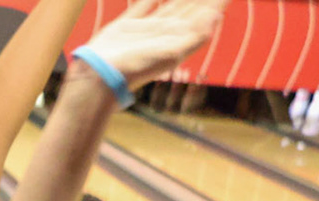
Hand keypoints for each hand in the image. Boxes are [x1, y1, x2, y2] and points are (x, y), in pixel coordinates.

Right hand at [76, 0, 226, 91]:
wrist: (101, 75)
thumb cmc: (136, 68)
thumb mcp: (173, 54)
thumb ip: (197, 36)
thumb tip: (217, 15)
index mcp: (179, 39)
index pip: (204, 15)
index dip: (217, 2)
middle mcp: (165, 33)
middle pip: (191, 7)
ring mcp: (146, 29)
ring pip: (172, 4)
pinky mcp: (126, 25)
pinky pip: (144, 5)